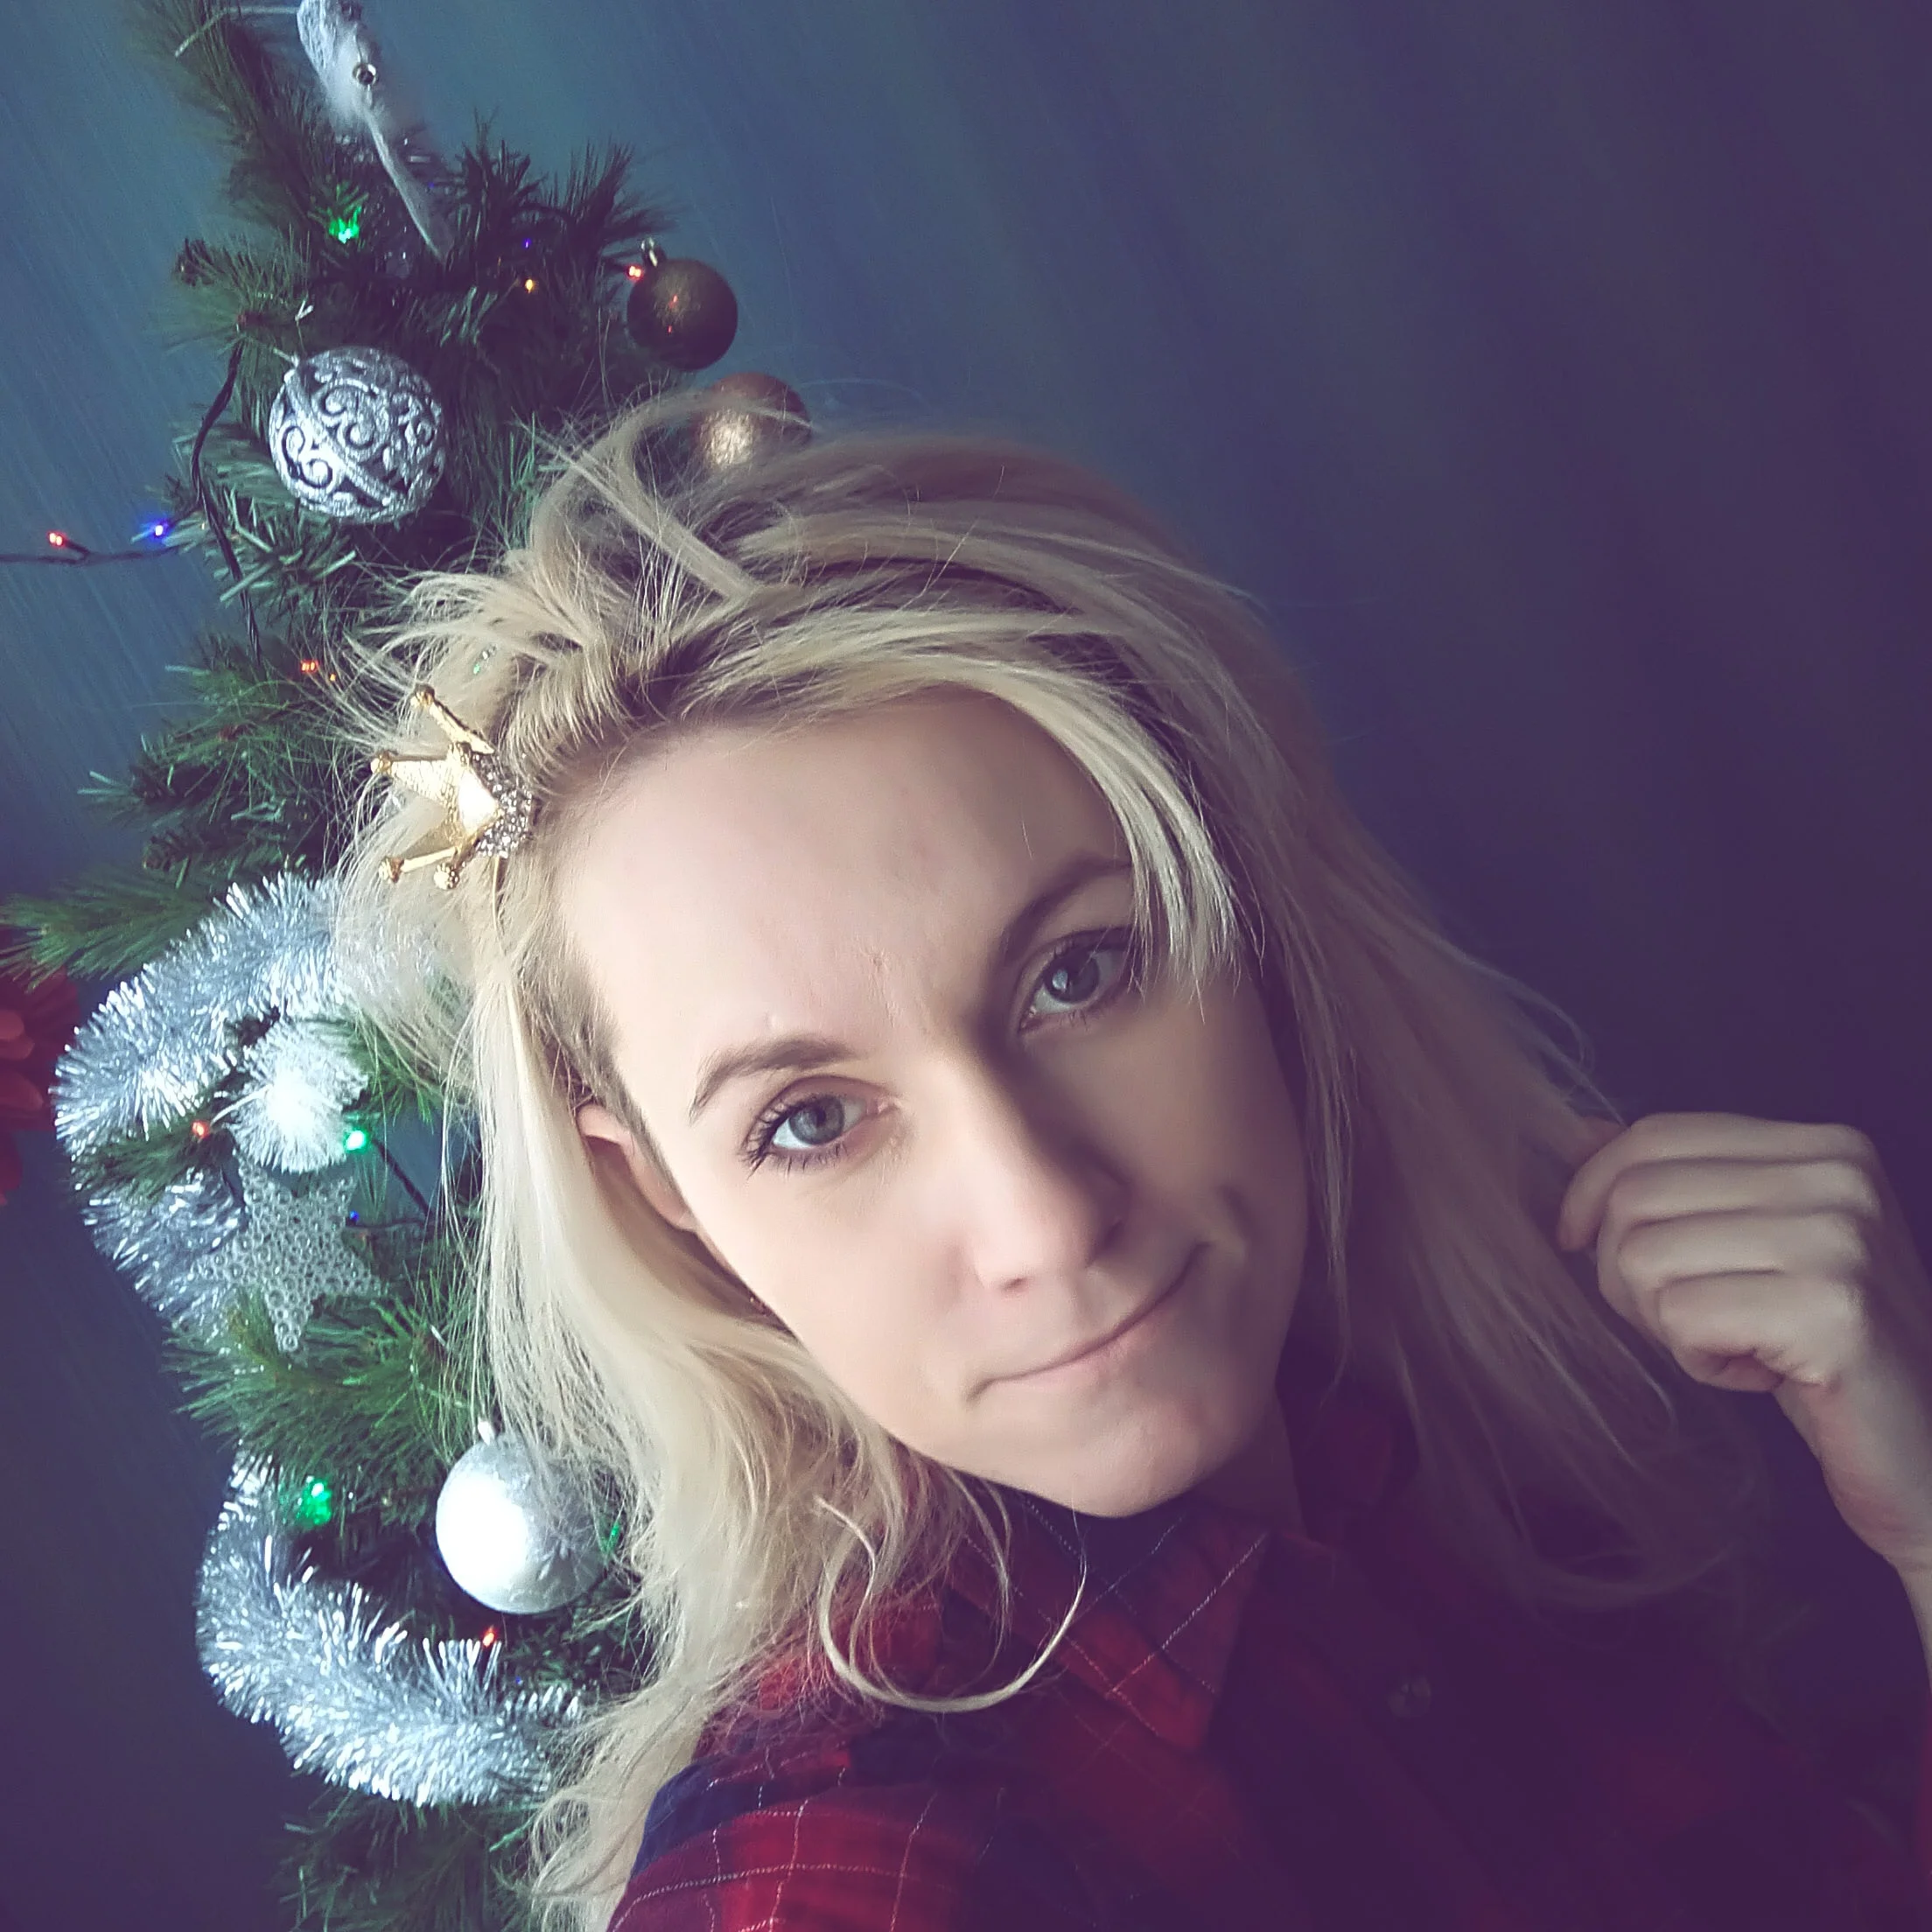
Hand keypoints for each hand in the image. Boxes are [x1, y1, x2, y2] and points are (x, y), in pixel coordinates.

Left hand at [1556, 1112, 1931, 1582]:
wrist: (1928, 1456)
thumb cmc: (1820, 1352)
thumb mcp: (1752, 1248)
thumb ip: (1681, 1186)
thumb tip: (1577, 1131)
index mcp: (1825, 1148)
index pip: (1656, 1136)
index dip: (1591, 1190)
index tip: (1575, 1241)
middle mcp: (1840, 1179)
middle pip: (1637, 1199)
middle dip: (1627, 1273)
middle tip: (1692, 1320)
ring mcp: (1841, 1241)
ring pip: (1644, 1258)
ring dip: (1667, 1323)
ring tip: (1739, 1345)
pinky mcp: (1832, 1313)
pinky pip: (1683, 1318)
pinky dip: (1700, 1360)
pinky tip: (1763, 1374)